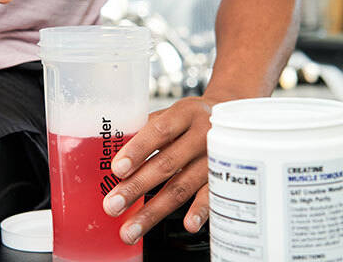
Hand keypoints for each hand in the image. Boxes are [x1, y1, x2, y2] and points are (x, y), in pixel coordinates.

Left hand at [102, 96, 213, 243]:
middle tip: (113, 205)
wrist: (231, 120)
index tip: (117, 169)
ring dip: (155, 211)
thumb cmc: (190, 119)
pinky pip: (210, 197)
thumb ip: (145, 130)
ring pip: (183, 187)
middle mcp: (202, 135)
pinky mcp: (224, 178)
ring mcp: (214, 159)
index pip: (159, 131)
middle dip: (137, 187)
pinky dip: (199, 212)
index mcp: (185, 114)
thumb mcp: (170, 114)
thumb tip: (111, 153)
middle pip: (167, 164)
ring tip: (132, 228)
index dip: (138, 150)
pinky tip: (187, 224)